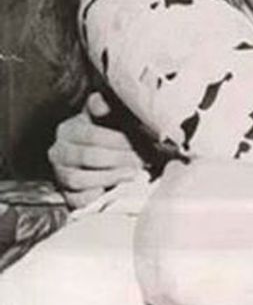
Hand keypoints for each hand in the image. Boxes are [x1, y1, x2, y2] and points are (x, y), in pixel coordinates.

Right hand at [49, 92, 142, 208]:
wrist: (98, 157)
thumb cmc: (106, 133)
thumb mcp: (107, 115)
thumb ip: (105, 105)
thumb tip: (102, 104)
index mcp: (68, 129)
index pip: (91, 135)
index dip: (118, 140)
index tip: (141, 142)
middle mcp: (58, 152)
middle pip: (88, 157)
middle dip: (119, 159)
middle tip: (141, 159)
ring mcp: (59, 175)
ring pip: (79, 179)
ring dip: (111, 177)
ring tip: (133, 173)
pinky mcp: (66, 196)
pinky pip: (77, 200)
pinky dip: (96, 196)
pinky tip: (114, 189)